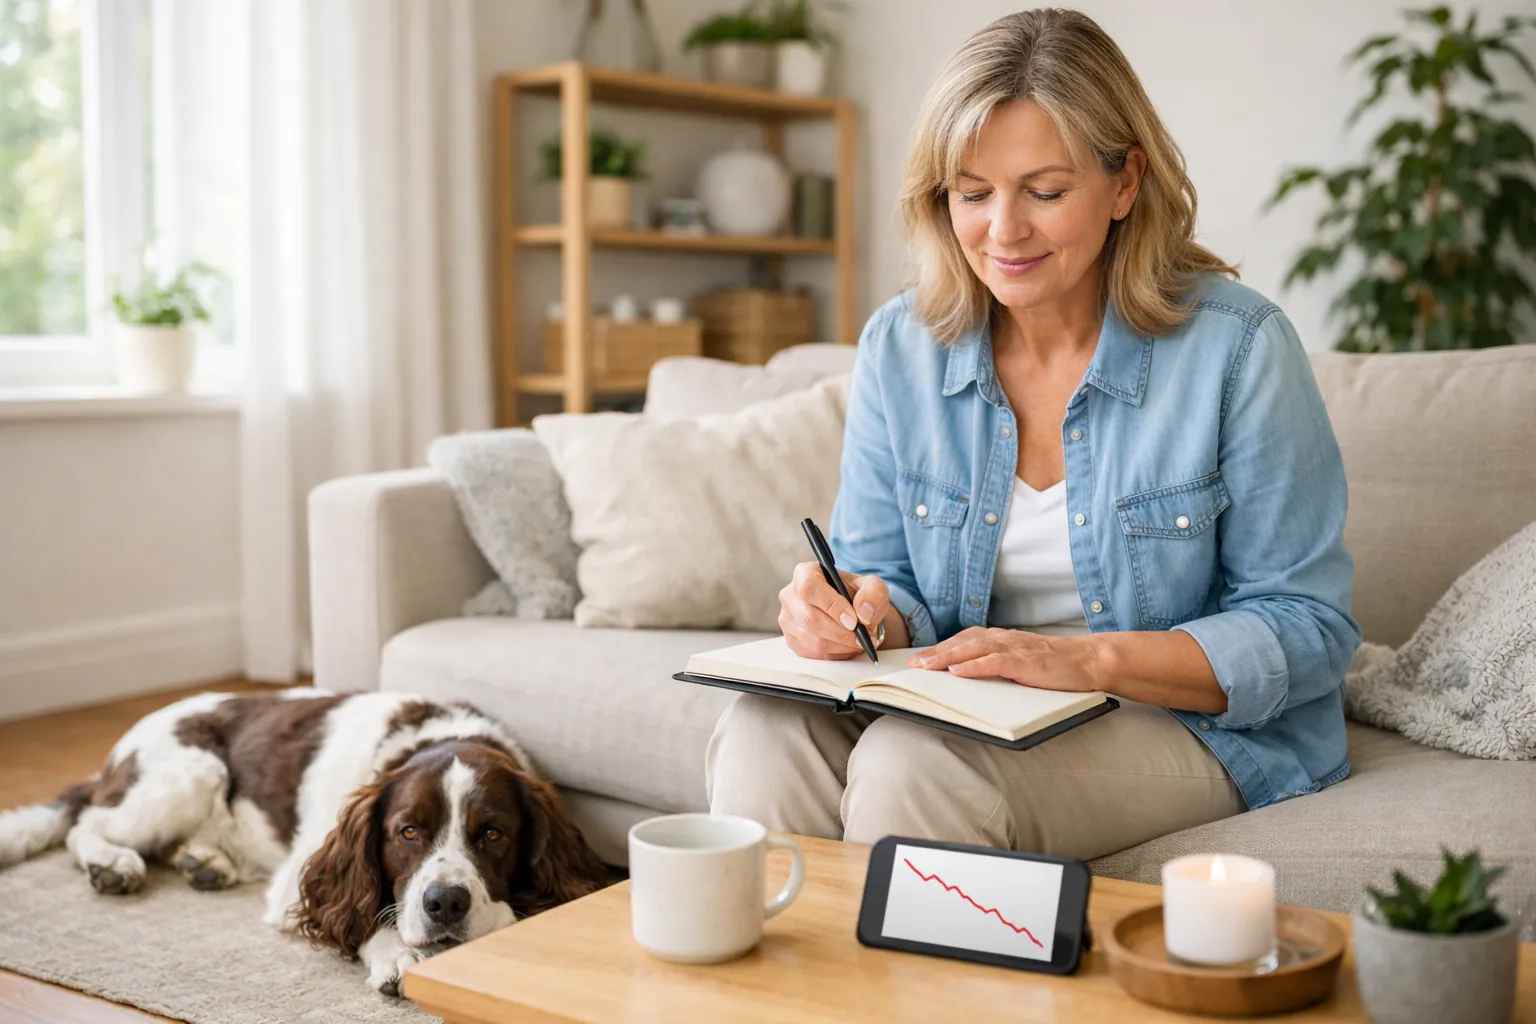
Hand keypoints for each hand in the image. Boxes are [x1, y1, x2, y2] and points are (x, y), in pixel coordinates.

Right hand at [779, 561, 890, 660]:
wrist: (852, 611)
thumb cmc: (857, 595)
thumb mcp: (872, 587)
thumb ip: (873, 594)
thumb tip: (863, 614)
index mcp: (805, 573)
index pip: (810, 588)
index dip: (832, 606)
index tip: (853, 621)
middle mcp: (790, 596)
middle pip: (810, 619)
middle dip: (841, 633)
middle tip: (863, 637)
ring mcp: (787, 620)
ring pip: (813, 640)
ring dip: (841, 646)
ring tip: (859, 642)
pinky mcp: (792, 641)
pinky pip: (813, 653)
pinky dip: (835, 654)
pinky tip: (847, 646)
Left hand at [909, 627, 1100, 692]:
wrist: (1088, 660)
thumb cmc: (1054, 665)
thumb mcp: (1020, 661)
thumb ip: (996, 663)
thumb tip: (967, 675)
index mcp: (1001, 639)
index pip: (963, 640)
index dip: (939, 648)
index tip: (917, 659)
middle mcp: (1004, 639)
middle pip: (962, 643)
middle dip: (935, 653)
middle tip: (912, 665)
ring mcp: (1015, 649)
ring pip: (973, 649)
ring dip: (947, 657)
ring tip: (926, 667)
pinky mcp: (1026, 662)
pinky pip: (995, 662)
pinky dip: (975, 666)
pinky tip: (958, 672)